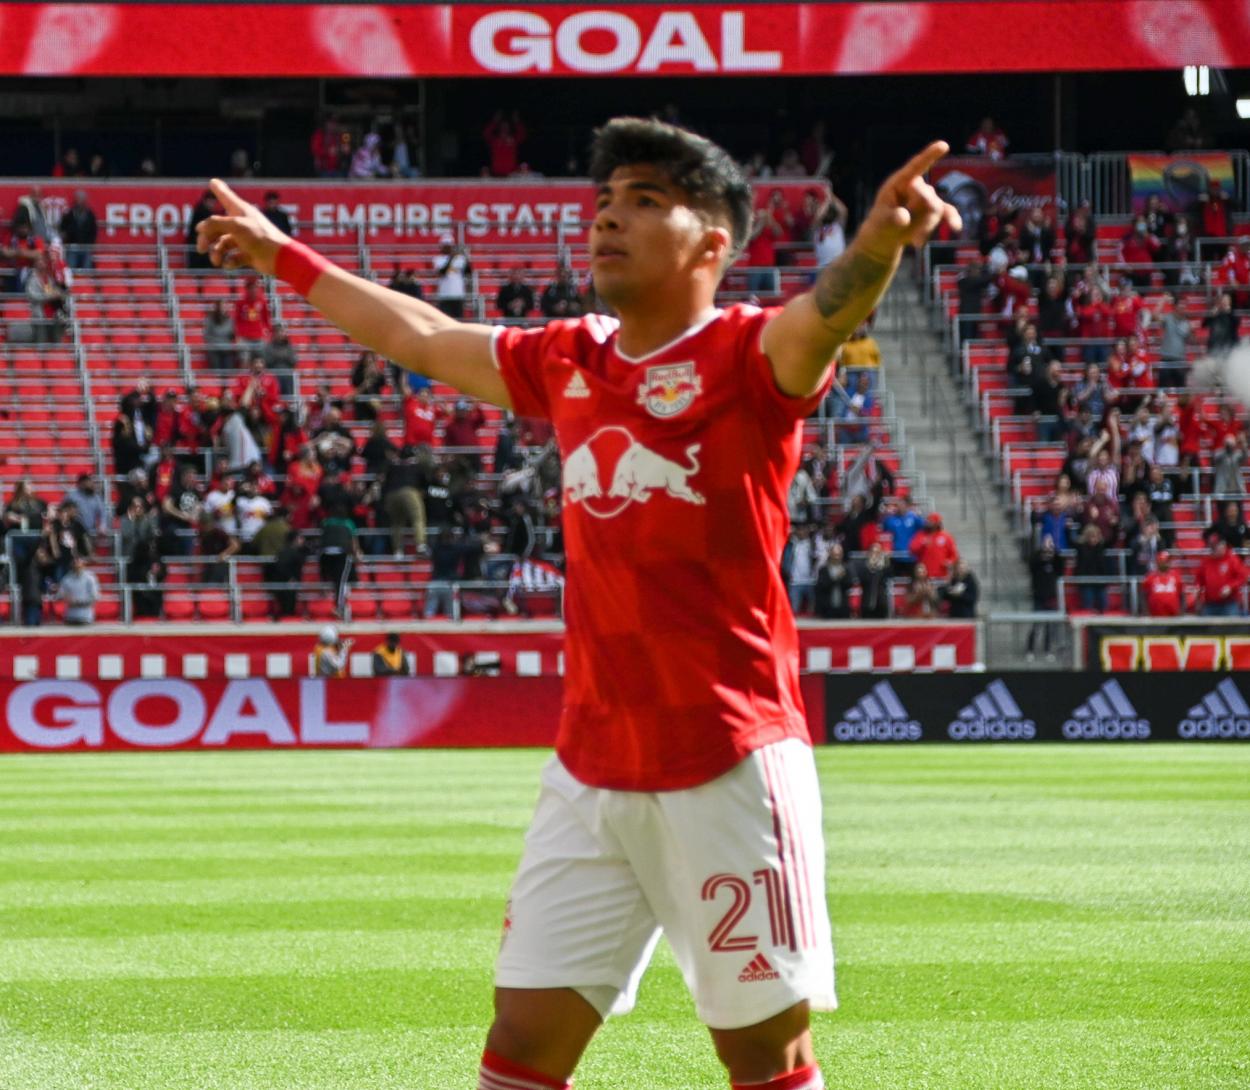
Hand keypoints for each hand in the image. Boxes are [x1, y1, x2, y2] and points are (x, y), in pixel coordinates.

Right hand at [196, 179, 289, 274]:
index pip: (226, 197)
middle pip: (216, 227)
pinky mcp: (249, 255)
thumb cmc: (260, 237)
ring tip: (216, 261)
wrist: (280, 258)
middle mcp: (242, 224)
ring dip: (216, 253)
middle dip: (207, 238)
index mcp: (241, 211)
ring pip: (223, 245)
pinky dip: (229, 262)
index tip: (212, 182)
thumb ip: (215, 224)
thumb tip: (200, 227)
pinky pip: (233, 258)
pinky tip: (230, 265)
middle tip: (201, 248)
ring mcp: (245, 240)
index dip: (219, 190)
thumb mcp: (235, 226)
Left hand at [855, 141, 961, 263]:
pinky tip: (956, 227)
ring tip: (914, 241)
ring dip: (927, 227)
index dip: (930, 156)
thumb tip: (904, 217)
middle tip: (909, 230)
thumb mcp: (881, 222)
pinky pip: (948, 212)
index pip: (916, 167)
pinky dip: (952, 219)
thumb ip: (892, 218)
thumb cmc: (880, 225)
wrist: (885, 239)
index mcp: (899, 182)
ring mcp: (927, 198)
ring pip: (936, 209)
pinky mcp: (935, 210)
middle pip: (928, 195)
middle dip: (921, 214)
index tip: (943, 145)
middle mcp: (915, 187)